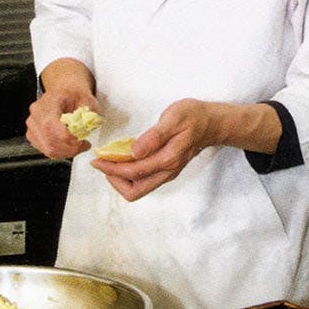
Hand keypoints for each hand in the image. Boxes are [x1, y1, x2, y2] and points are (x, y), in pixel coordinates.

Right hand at [26, 88, 96, 159]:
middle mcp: (36, 114)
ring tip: (78, 146)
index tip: (83, 141)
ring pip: (48, 149)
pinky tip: (69, 146)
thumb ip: (89, 114)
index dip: (69, 138)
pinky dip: (60, 153)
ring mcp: (33, 126)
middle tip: (84, 146)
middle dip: (70, 149)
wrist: (63, 92)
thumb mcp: (87, 99)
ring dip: (66, 152)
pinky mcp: (33, 135)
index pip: (52, 126)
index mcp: (48, 103)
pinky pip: (46, 150)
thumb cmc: (72, 95)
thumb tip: (88, 127)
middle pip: (49, 141)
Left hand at [91, 98, 217, 201]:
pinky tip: (122, 159)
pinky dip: (129, 174)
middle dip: (114, 179)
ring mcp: (167, 173)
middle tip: (101, 163)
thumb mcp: (173, 118)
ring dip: (120, 178)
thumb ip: (154, 136)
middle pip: (135, 191)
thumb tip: (134, 152)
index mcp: (168, 159)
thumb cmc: (192, 117)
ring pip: (139, 188)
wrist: (211, 123)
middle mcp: (167, 171)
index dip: (111, 168)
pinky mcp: (166, 170)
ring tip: (109, 161)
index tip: (97, 160)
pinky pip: (144, 180)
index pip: (133, 172)